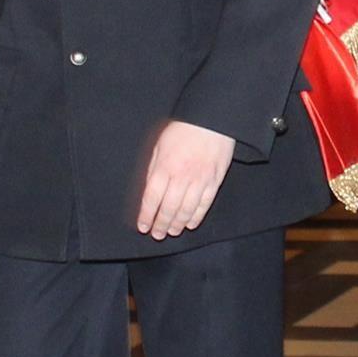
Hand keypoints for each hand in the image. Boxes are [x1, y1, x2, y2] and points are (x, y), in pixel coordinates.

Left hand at [137, 120, 237, 239]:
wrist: (211, 121)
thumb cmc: (182, 131)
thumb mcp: (159, 146)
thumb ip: (153, 169)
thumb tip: (147, 191)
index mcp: (164, 168)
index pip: (151, 198)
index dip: (147, 216)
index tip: (143, 227)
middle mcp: (181, 177)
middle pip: (169, 208)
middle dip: (161, 224)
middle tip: (157, 235)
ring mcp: (199, 180)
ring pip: (186, 210)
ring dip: (178, 224)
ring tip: (172, 231)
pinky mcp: (214, 181)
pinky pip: (204, 204)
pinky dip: (197, 216)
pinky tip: (190, 223)